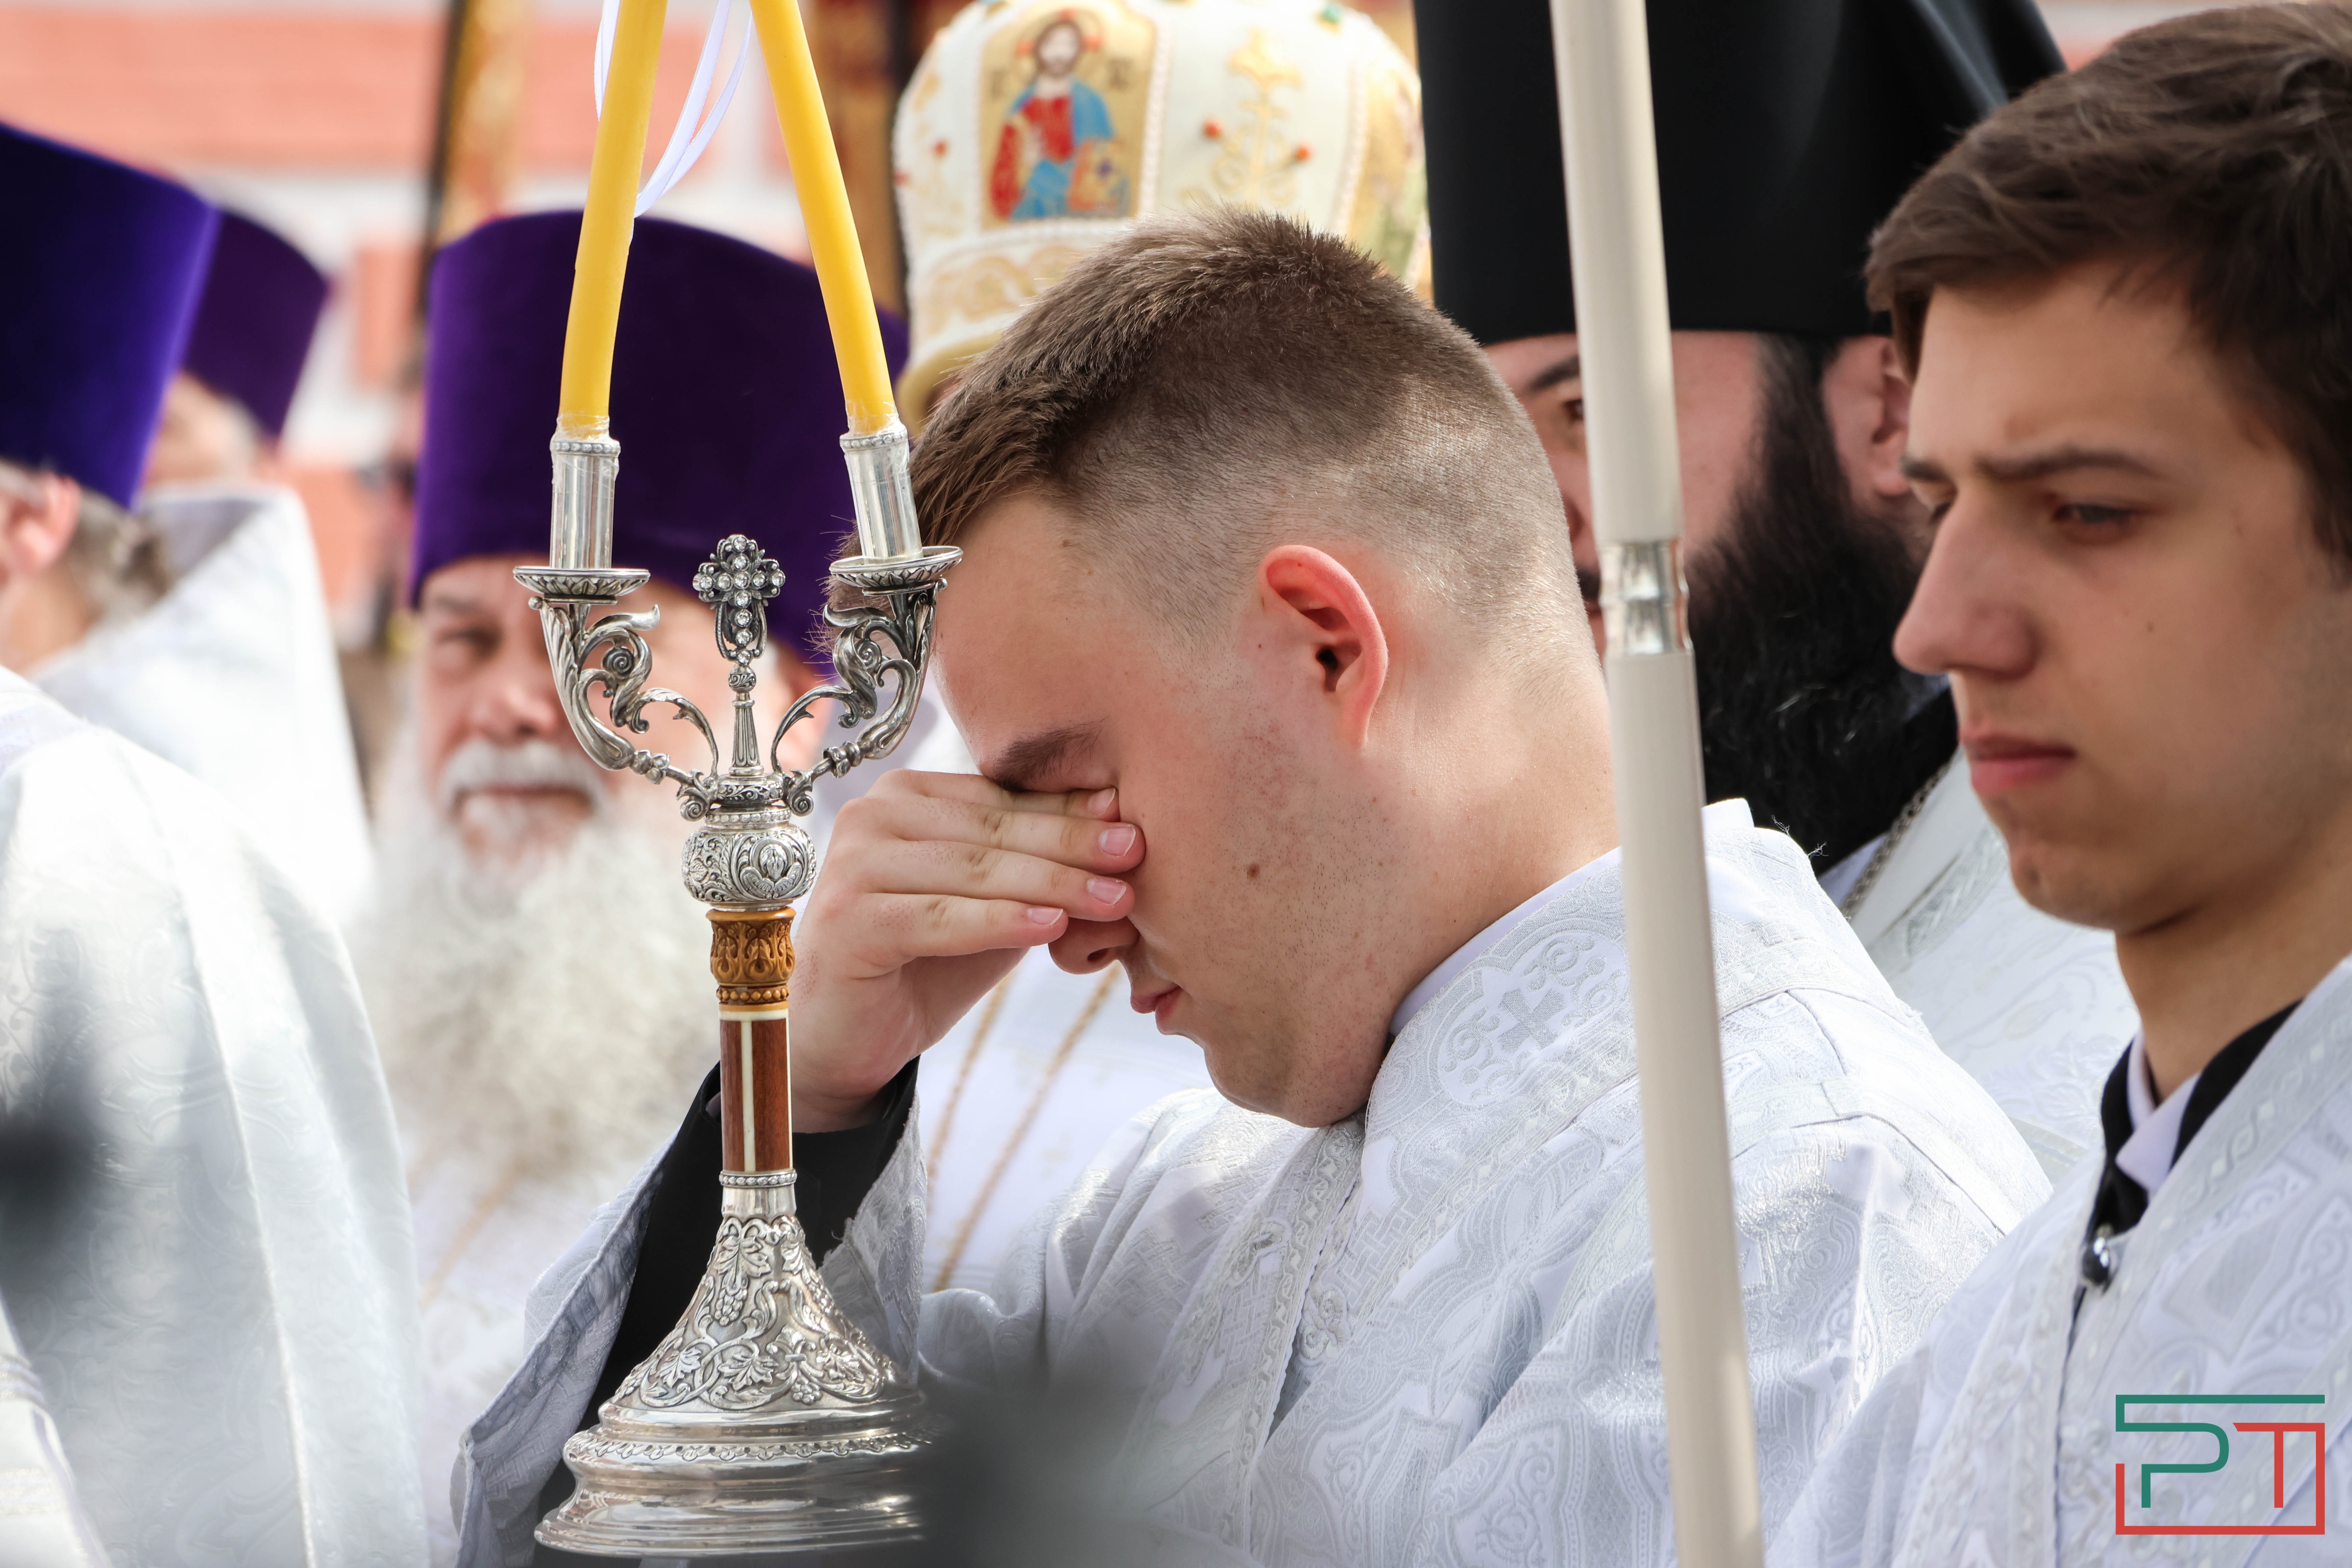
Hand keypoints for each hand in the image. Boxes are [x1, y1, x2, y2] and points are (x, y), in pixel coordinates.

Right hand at [788, 771, 1141, 1130]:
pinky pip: (937, 917)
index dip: (1071, 812)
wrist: (848, 1035)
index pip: (1003, 799)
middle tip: (1136, 855)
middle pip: (992, 830)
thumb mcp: (995, 908)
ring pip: (971, 870)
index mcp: (908, 796)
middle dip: (1071, 844)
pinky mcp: (846, 920)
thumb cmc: (926, 963)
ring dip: (1049, 883)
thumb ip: (1041, 872)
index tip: (1136, 824)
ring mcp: (853, 865)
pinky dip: (996, 921)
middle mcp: (873, 815)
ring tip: (1113, 898)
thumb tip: (1127, 837)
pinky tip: (1049, 926)